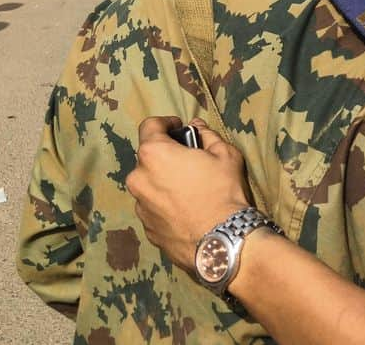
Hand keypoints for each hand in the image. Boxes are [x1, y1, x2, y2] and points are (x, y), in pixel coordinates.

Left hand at [126, 117, 250, 270]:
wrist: (221, 241)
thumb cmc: (224, 191)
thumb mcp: (226, 154)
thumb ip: (207, 135)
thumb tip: (197, 126)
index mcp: (154, 154)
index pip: (149, 126)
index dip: (165, 123)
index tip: (178, 127)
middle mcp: (138, 178)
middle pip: (148, 158)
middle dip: (166, 156)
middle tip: (189, 162)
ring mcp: (140, 206)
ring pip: (149, 185)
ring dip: (163, 181)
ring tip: (188, 191)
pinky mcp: (146, 229)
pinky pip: (153, 208)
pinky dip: (165, 204)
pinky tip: (186, 211)